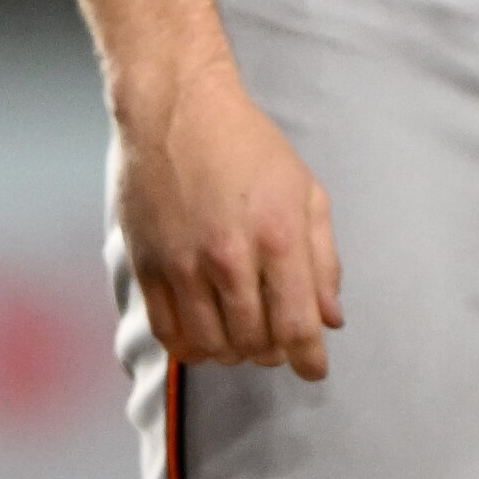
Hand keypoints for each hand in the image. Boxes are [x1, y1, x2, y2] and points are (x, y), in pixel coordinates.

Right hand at [114, 63, 340, 379]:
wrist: (176, 109)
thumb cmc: (249, 145)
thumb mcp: (305, 190)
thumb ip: (323, 259)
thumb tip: (330, 319)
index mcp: (278, 236)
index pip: (297, 325)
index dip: (310, 359)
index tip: (314, 370)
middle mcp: (230, 258)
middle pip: (255, 342)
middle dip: (273, 353)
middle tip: (277, 343)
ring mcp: (183, 266)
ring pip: (212, 346)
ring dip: (234, 354)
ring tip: (243, 339)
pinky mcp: (148, 267)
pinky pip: (168, 334)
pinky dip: (191, 349)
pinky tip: (206, 338)